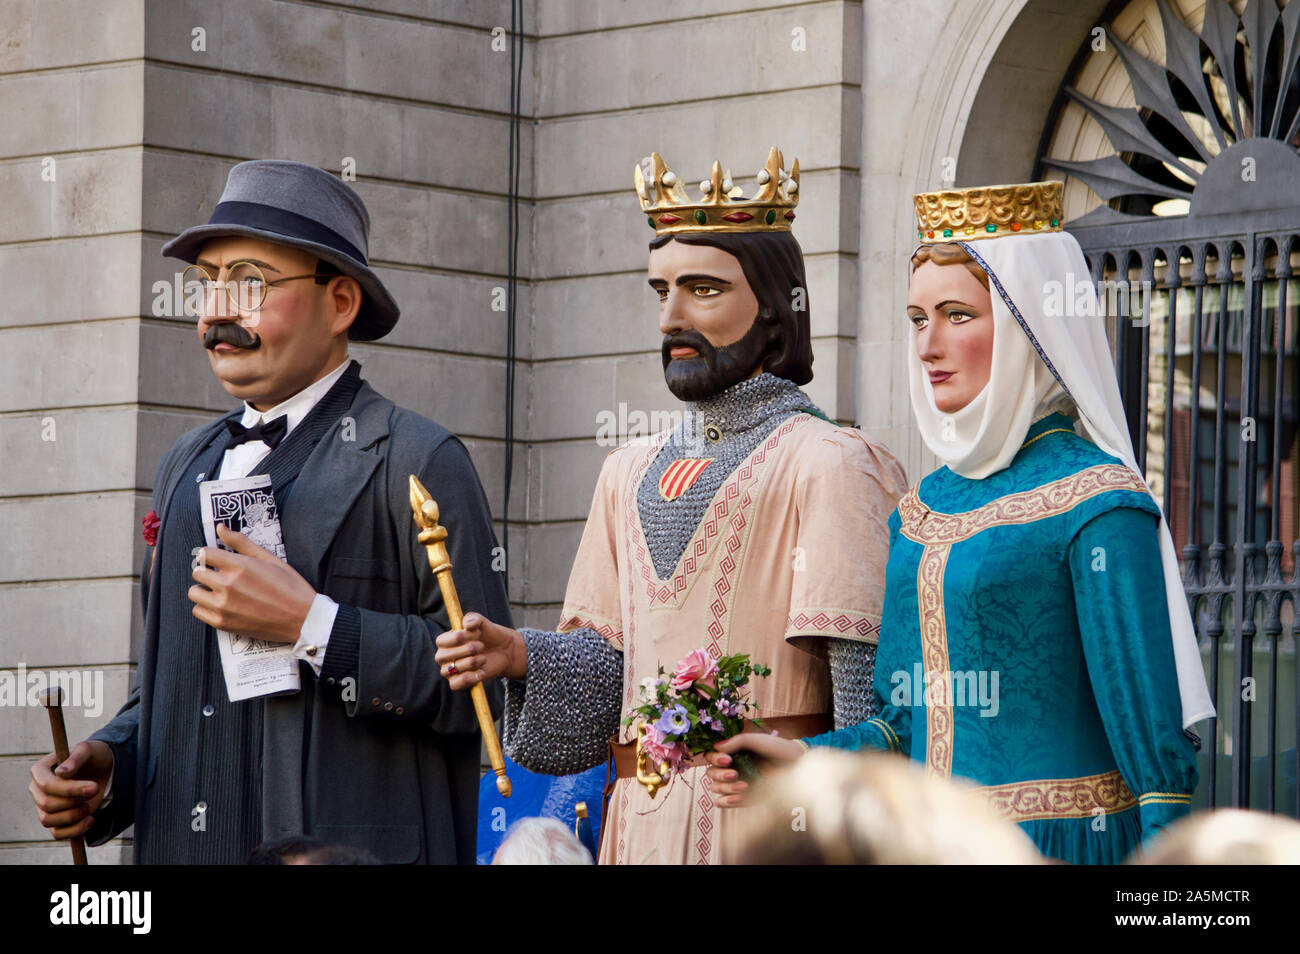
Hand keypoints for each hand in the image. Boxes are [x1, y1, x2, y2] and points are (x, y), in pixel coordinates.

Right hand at [29, 740, 113, 839]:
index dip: (69, 789)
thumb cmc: (93, 756)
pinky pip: (57, 834)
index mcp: (40, 770)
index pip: (46, 785)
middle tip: (95, 791)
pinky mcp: (55, 820)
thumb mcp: (89, 750)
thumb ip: (76, 757)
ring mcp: (44, 806)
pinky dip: (75, 830)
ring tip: (89, 805)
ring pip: (48, 820)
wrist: (102, 770)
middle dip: (74, 801)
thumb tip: (61, 773)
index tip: (93, 787)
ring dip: (74, 815)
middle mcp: (37, 789)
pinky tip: (90, 819)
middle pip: (47, 804)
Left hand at [189, 523, 315, 642]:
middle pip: (197, 572)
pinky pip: (198, 612)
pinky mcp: (223, 623)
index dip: (210, 555)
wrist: (302, 619)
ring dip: (204, 590)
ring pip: (194, 593)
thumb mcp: (270, 559)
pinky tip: (222, 606)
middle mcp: (228, 585)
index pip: (205, 554)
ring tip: (221, 592)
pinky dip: (206, 608)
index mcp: (240, 566)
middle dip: (208, 572)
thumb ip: (241, 542)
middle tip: (222, 576)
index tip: (217, 560)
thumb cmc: (290, 587)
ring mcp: (224, 606)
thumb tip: (220, 528)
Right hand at [434, 612, 526, 688]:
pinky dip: (470, 678)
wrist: (502, 649)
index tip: (474, 633)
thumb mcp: (481, 622)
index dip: (456, 638)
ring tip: (483, 658)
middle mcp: (444, 657)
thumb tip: (466, 624)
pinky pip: (456, 684)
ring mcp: (449, 671)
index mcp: (444, 641)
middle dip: (467, 649)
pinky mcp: (458, 683)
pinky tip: (481, 672)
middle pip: (445, 656)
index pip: (441, 641)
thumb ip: (473, 618)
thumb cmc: (486, 634)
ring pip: (455, 669)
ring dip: (473, 662)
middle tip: (481, 645)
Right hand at [704, 733, 804, 807]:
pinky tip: (738, 796)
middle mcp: (731, 768)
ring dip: (725, 787)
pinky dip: (726, 801)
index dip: (714, 758)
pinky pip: (723, 803)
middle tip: (734, 773)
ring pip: (715, 788)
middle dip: (719, 774)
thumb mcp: (755, 740)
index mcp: (732, 753)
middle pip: (710, 774)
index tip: (728, 759)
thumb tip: (716, 747)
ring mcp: (736, 784)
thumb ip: (735, 742)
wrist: (796, 766)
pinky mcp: (742, 799)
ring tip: (743, 785)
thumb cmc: (777, 749)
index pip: (711, 756)